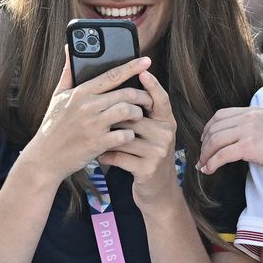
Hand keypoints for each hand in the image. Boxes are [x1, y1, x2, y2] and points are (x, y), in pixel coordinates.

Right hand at [21, 53, 154, 178]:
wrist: (44, 157)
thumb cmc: (53, 126)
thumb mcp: (58, 97)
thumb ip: (68, 72)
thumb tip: (69, 47)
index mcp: (80, 92)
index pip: (111, 75)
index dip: (132, 66)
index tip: (146, 61)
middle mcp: (87, 106)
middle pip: (125, 93)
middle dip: (142, 95)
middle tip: (148, 99)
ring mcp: (93, 124)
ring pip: (127, 111)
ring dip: (137, 113)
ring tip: (138, 116)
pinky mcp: (97, 143)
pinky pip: (124, 135)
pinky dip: (130, 135)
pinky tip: (128, 136)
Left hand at [100, 71, 179, 209]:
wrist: (157, 192)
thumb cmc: (147, 157)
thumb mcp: (152, 135)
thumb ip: (142, 114)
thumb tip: (124, 88)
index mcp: (166, 122)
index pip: (161, 99)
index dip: (152, 85)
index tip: (142, 70)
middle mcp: (166, 135)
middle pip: (135, 115)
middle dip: (113, 118)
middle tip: (97, 118)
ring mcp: (158, 153)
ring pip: (123, 135)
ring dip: (106, 138)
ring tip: (95, 139)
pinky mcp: (147, 169)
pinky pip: (119, 155)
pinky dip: (106, 155)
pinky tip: (100, 156)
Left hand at [198, 107, 262, 179]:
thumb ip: (254, 130)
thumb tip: (237, 143)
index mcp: (255, 111)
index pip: (221, 115)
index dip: (209, 128)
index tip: (204, 141)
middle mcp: (250, 116)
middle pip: (215, 127)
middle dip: (204, 144)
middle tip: (201, 157)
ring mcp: (249, 130)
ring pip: (215, 140)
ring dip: (205, 155)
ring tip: (203, 166)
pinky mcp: (250, 146)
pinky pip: (222, 154)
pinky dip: (212, 163)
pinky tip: (209, 170)